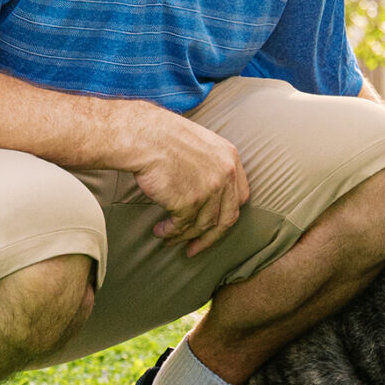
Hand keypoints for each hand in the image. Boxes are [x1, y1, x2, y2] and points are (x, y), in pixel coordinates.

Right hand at [125, 108, 249, 257]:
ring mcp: (210, 189)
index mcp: (231, 158)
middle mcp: (226, 174)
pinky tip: (160, 231)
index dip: (226, 215)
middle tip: (195, 248)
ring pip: (203, 226)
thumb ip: (213, 166)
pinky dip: (170, 233)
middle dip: (210, 237)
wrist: (145, 136)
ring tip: (168, 238)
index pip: (239, 197)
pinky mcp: (190, 201)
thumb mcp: (202, 144)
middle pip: (226, 218)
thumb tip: (211, 195)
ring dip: (184, 236)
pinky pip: (182, 226)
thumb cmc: (164, 137)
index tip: (214, 226)